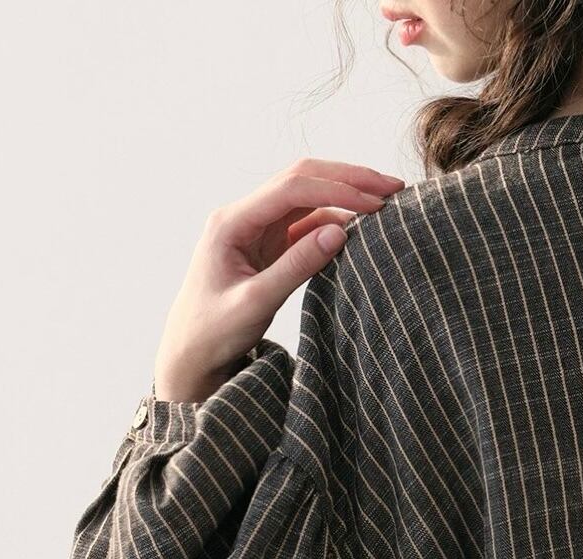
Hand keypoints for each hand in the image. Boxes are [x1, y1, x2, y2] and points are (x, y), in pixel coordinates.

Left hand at [152, 159, 406, 401]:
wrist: (189, 356)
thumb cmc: (212, 334)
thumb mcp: (255, 304)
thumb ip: (296, 267)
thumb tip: (339, 231)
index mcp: (232, 222)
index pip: (292, 189)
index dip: (337, 189)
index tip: (376, 201)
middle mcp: (244, 217)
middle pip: (302, 180)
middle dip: (348, 179)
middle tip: (393, 187)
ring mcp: (257, 230)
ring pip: (308, 199)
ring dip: (346, 197)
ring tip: (386, 203)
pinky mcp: (268, 247)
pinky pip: (307, 224)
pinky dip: (336, 221)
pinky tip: (362, 227)